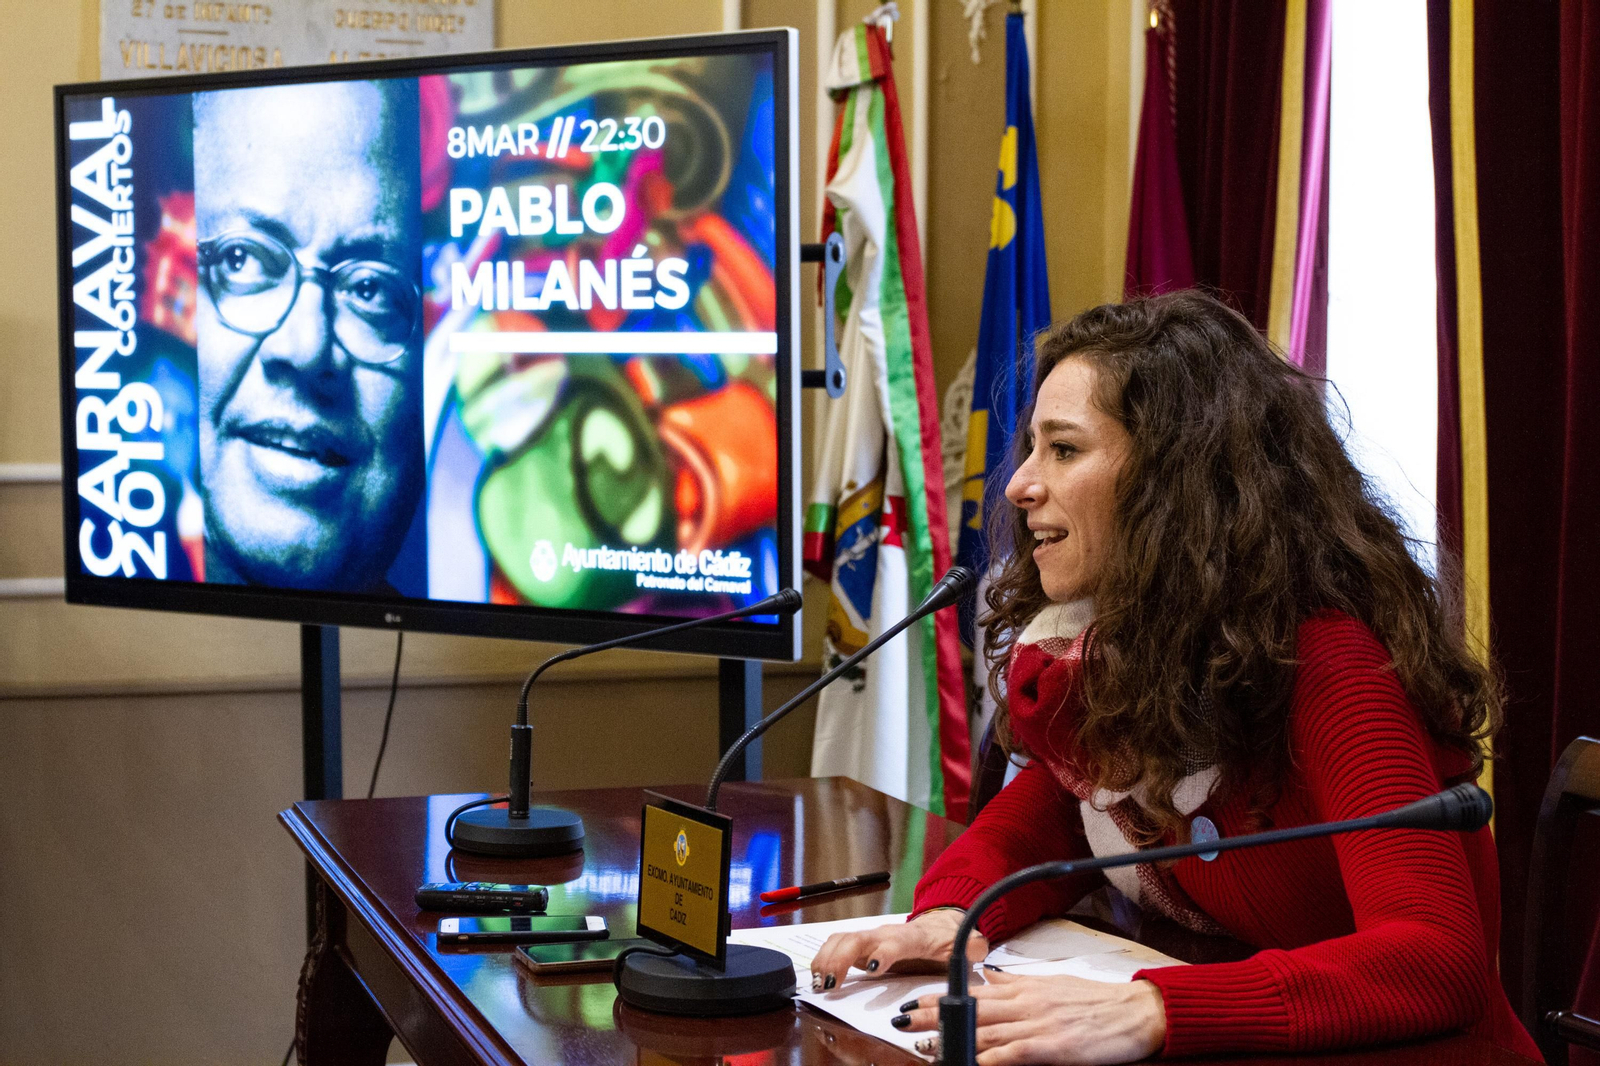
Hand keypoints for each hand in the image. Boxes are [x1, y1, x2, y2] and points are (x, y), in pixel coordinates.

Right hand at [808, 909, 989, 990]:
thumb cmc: (948, 939)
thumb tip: (976, 947)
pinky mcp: (861, 944)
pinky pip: (836, 945)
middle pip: (857, 940)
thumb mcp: (965, 945)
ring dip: (827, 958)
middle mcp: (885, 933)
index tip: (874, 969)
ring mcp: (871, 937)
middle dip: (840, 959)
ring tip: (819, 982)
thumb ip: (971, 947)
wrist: (939, 923)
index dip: (883, 954)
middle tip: (830, 982)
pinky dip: (823, 958)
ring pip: (842, 939)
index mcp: (912, 937)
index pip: (894, 942)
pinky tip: (817, 976)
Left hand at [894, 971, 1166, 1064]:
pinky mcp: (1052, 1045)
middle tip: (904, 1019)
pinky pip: (1013, 1052)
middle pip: (972, 1010)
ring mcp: (1039, 1024)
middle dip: (935, 1016)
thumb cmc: (1097, 1002)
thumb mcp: (1052, 985)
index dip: (942, 998)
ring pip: (987, 1031)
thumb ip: (1018, 985)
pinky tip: (970, 1060)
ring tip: (926, 1044)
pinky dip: (990, 1056)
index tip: (915, 1001)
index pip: (975, 993)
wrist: (1135, 1012)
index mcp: (1026, 989)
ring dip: (954, 1038)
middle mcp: (1027, 1003)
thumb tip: (990, 978)